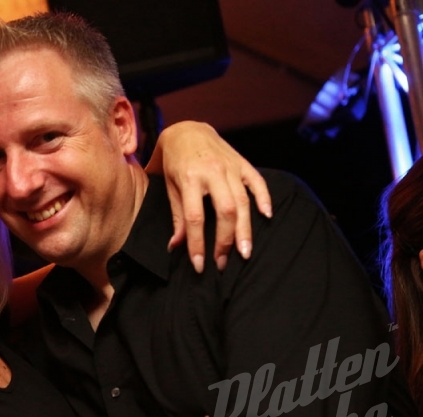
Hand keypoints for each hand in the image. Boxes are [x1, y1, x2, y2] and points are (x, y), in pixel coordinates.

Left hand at [145, 121, 271, 272]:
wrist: (186, 130)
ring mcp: (230, 166)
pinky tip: (268, 216)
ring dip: (245, 229)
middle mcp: (212, 172)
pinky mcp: (242, 163)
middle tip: (223, 263)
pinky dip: (264, 198)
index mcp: (189, 178)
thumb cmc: (174, 162)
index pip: (195, 218)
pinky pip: (257, 181)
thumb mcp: (169, 187)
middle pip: (225, 211)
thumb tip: (176, 246)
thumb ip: (177, 216)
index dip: (197, 244)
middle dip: (225, 240)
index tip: (200, 265)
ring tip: (245, 252)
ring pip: (243, 201)